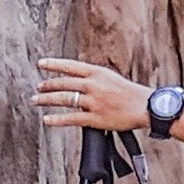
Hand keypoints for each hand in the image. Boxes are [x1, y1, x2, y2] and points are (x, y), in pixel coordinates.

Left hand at [35, 57, 152, 134]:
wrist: (146, 107)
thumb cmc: (130, 94)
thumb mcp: (111, 78)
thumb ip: (93, 79)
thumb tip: (76, 79)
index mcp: (98, 73)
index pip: (70, 66)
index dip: (53, 64)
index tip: (41, 64)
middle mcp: (94, 85)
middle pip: (64, 83)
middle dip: (47, 85)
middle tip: (38, 87)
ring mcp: (94, 102)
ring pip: (64, 99)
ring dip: (47, 99)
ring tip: (36, 100)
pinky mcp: (95, 118)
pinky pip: (71, 118)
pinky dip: (57, 119)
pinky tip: (47, 119)